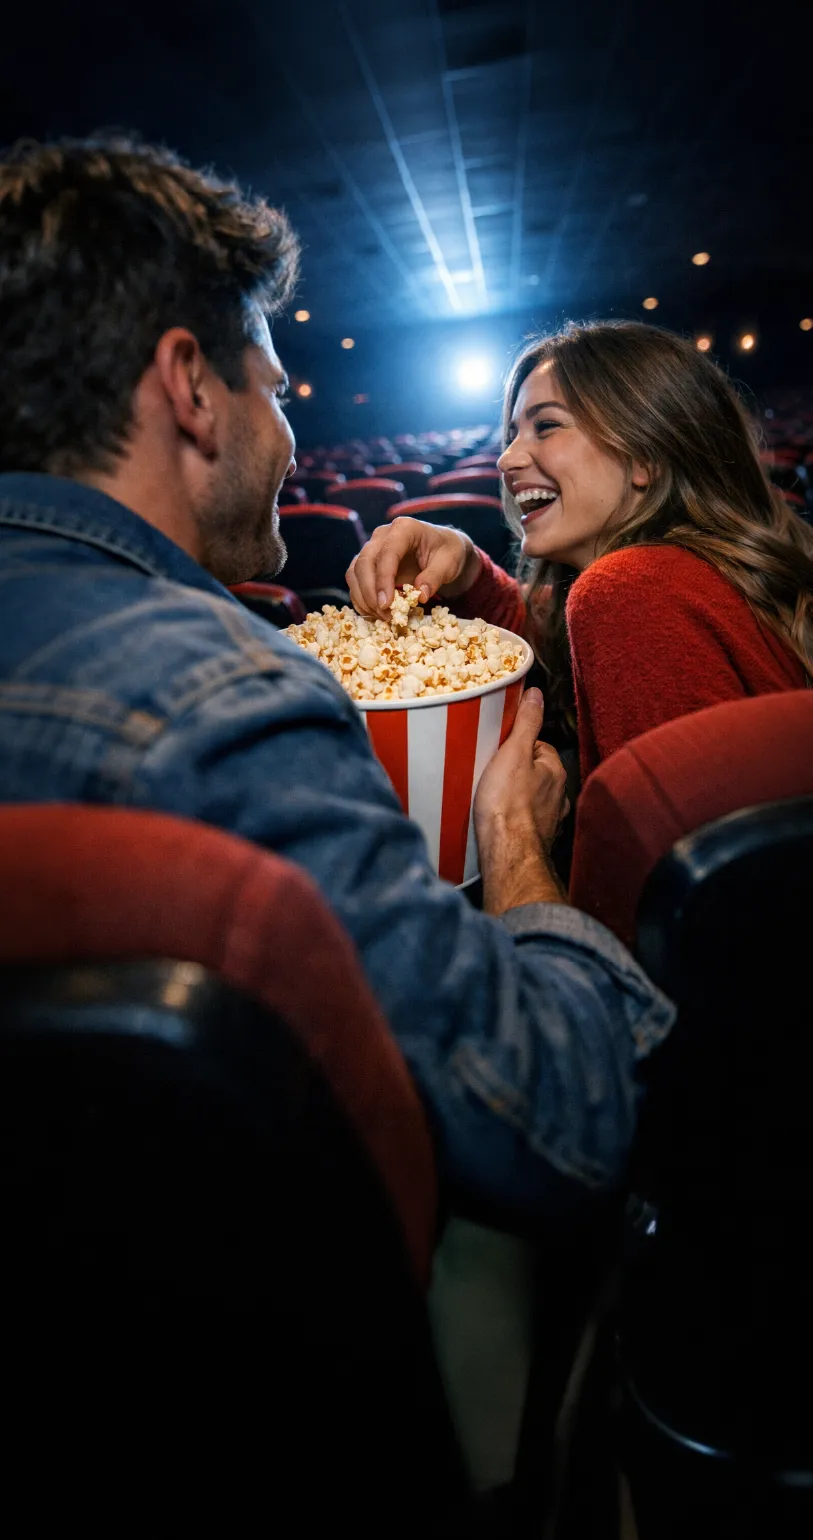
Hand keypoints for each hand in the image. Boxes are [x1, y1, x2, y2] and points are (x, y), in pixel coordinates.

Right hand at [346, 517, 481, 619]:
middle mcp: (383, 535)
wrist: (443, 549)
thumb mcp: (449, 563)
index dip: (383, 580)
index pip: (387, 553)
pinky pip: (355, 580)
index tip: (386, 604)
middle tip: (385, 615)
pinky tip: (374, 613)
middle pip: (364, 562)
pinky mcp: (368, 562)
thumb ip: (435, 577)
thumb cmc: (447, 552)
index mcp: (405, 528)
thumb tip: (420, 596)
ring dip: (363, 597)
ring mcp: (373, 547)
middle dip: (370, 592)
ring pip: (355, 572)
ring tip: (382, 617)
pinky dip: (361, 598)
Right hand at [474, 688, 569, 859]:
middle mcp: (559, 796)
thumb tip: (536, 695)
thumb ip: (527, 723)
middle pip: (536, 774)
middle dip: (517, 773)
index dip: (518, 745)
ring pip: (533, 800)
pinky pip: (526, 823)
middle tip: (491, 773)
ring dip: (517, 798)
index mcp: (555, 771)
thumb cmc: (508, 803)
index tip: (500, 748)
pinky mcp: (537, 840)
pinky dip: (515, 820)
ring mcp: (550, 820)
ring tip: (491, 798)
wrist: (507, 852)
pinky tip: (499, 821)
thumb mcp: (513, 752)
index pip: (540, 747)